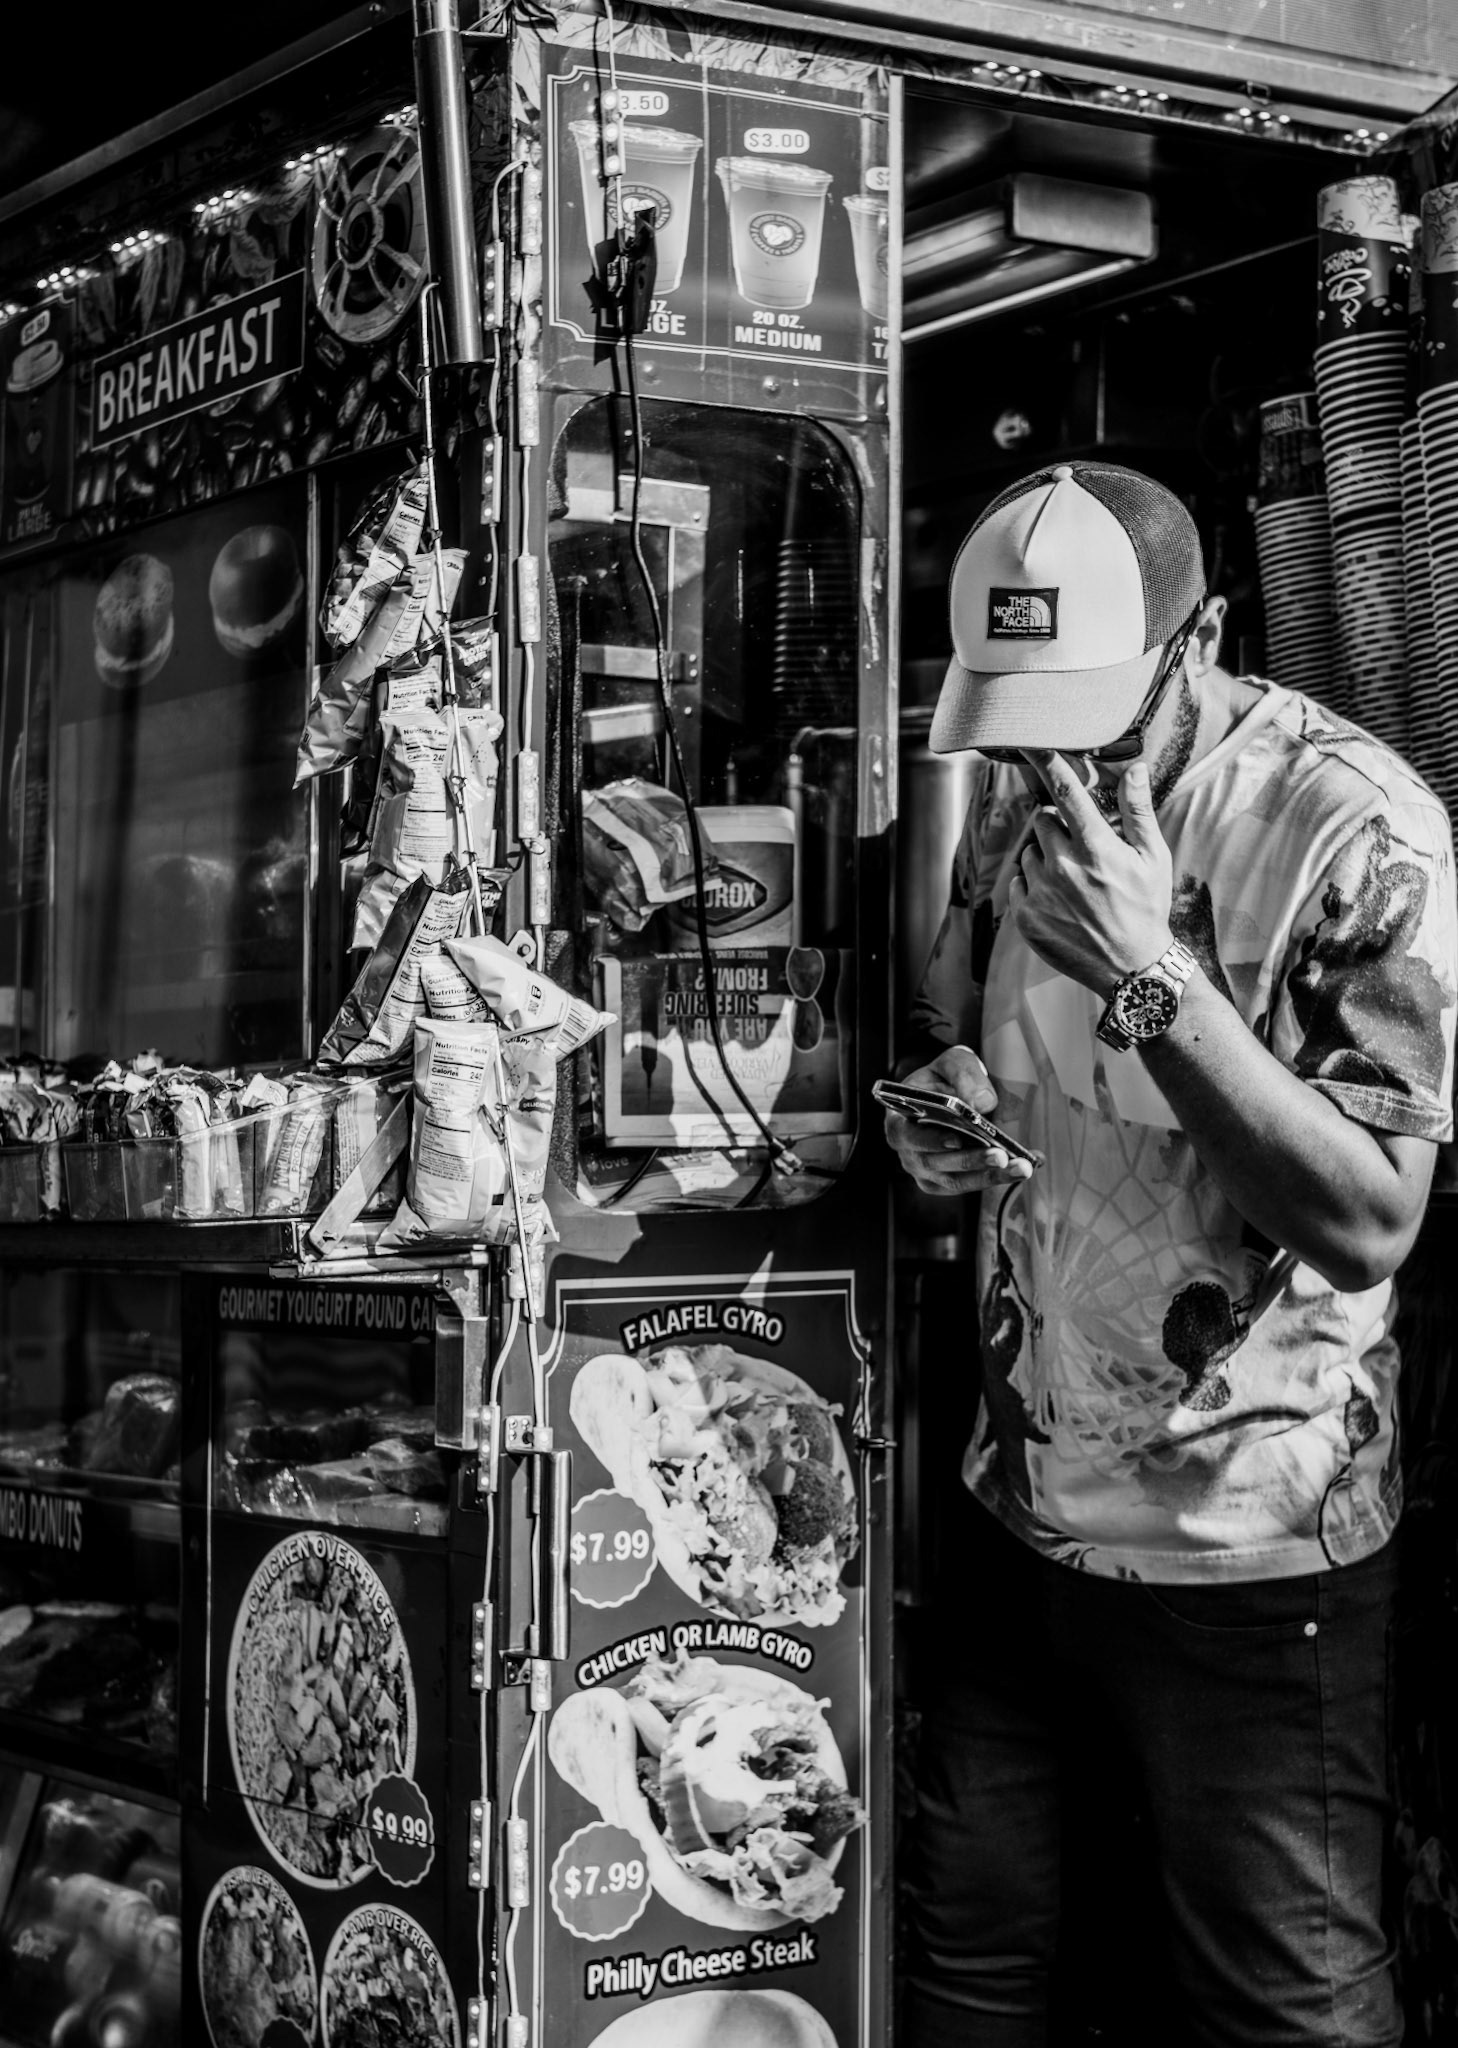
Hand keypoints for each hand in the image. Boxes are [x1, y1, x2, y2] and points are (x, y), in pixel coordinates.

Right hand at [883, 1045, 1033, 1195]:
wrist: (949, 1093)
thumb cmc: (944, 1078)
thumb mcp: (952, 1063)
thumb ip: (964, 1074)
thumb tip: (983, 1103)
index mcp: (899, 1122)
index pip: (908, 1135)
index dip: (930, 1140)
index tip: (955, 1139)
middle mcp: (909, 1152)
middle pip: (938, 1163)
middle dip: (973, 1160)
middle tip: (1002, 1155)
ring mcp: (926, 1172)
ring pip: (958, 1180)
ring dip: (992, 1175)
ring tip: (1022, 1166)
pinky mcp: (947, 1183)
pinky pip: (972, 1184)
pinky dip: (999, 1178)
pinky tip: (1025, 1166)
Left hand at [1009, 753, 1174, 994]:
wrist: (1132, 968)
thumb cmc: (1146, 907)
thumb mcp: (1153, 858)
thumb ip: (1138, 811)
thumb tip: (1134, 768)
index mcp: (1096, 847)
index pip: (1065, 792)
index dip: (1046, 762)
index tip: (1029, 742)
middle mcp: (1063, 867)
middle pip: (1043, 820)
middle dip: (1058, 827)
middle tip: (1083, 851)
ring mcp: (1041, 893)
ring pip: (1029, 854)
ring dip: (1046, 860)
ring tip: (1075, 885)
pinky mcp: (1026, 917)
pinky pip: (1018, 885)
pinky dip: (1034, 889)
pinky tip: (1061, 905)